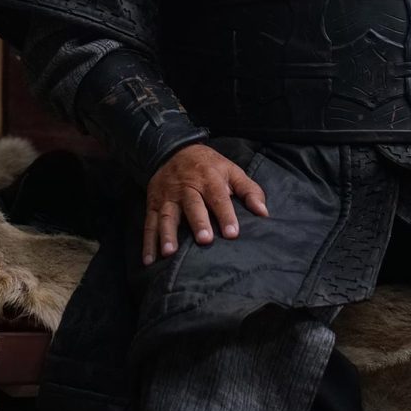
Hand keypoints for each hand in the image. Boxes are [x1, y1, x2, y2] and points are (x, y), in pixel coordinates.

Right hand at [142, 143, 267, 264]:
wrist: (174, 149)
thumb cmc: (209, 166)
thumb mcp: (231, 170)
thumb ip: (249, 190)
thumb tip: (264, 212)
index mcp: (208, 179)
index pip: (218, 197)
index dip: (226, 214)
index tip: (232, 233)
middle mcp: (187, 187)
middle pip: (192, 205)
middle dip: (198, 222)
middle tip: (204, 240)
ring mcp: (168, 196)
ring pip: (167, 215)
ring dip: (167, 234)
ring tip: (169, 253)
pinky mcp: (154, 204)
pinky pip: (149, 223)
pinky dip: (147, 242)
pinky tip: (149, 260)